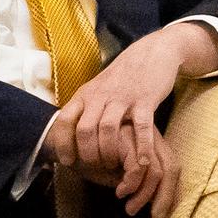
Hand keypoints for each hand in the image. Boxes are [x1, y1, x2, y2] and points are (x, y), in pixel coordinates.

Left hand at [45, 20, 217, 214]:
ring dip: (109, 152)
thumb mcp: (97, 86)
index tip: (68, 161)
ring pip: (108, 129)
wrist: (153, 51)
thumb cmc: (124, 75)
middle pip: (85, 129)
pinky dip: (141, 147)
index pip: (65, 119)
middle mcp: (101, 96)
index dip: (63, 143)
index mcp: (86, 93)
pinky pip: (141, 128)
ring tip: (115, 164)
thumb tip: (68, 131)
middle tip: (96, 167)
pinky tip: (143, 162)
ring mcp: (123, 98)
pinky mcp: (145, 100)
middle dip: (88, 154)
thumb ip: (84, 106)